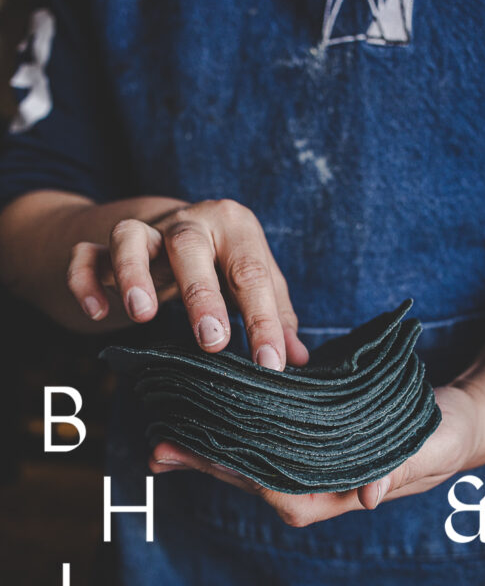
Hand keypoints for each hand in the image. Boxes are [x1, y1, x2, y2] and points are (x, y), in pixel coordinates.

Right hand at [66, 198, 308, 368]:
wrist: (172, 227)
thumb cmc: (223, 260)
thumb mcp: (252, 278)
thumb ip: (276, 313)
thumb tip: (298, 359)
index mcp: (233, 226)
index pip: (251, 273)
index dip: (263, 321)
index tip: (271, 364)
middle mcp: (188, 222)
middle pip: (190, 246)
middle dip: (201, 294)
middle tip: (213, 341)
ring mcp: (143, 231)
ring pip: (129, 237)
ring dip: (133, 273)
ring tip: (142, 315)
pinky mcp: (102, 245)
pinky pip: (85, 255)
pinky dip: (86, 280)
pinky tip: (99, 313)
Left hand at [149, 381, 481, 525]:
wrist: (451, 422)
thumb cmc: (442, 438)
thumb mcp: (430, 452)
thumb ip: (401, 471)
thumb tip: (368, 496)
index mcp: (336, 493)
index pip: (275, 488)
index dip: (233, 473)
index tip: (194, 455)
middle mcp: (314, 483)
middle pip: (250, 475)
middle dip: (203, 461)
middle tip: (157, 448)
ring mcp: (309, 461)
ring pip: (249, 457)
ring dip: (208, 446)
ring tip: (164, 432)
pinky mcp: (308, 438)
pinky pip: (263, 437)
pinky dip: (232, 427)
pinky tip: (207, 412)